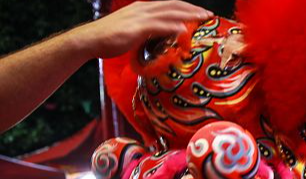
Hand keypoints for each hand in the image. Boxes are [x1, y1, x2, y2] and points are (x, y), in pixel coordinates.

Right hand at [68, 1, 213, 58]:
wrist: (90, 40)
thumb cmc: (109, 39)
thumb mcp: (133, 32)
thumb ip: (148, 33)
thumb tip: (161, 40)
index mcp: (143, 8)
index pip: (169, 4)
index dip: (186, 7)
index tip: (200, 13)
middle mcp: (143, 8)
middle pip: (173, 5)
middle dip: (192, 9)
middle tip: (208, 15)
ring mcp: (140, 17)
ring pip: (170, 13)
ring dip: (188, 15)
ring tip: (202, 19)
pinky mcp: (136, 28)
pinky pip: (159, 26)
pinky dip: (173, 26)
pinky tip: (184, 30)